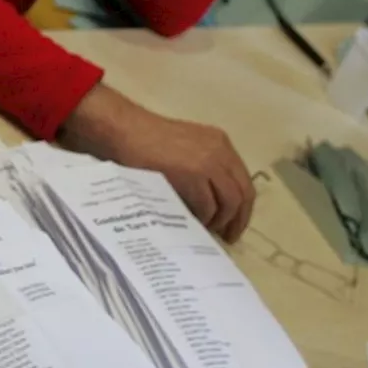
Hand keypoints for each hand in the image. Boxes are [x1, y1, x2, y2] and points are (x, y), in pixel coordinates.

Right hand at [60, 85, 254, 241]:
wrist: (124, 131)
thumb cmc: (148, 141)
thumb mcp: (186, 148)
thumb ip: (203, 167)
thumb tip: (213, 202)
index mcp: (220, 143)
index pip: (243, 180)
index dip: (242, 206)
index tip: (235, 223)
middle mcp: (220, 152)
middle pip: (242, 193)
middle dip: (237, 219)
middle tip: (228, 236)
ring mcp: (208, 163)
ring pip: (229, 202)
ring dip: (220, 220)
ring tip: (207, 231)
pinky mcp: (193, 176)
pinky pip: (207, 206)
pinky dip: (203, 218)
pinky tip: (192, 223)